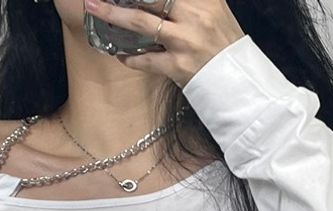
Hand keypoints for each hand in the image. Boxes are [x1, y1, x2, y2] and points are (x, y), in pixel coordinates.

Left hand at [83, 0, 244, 88]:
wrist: (239, 81)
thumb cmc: (224, 45)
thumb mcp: (215, 10)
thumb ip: (193, 0)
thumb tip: (162, 0)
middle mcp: (194, 15)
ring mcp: (184, 41)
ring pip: (141, 23)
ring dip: (113, 15)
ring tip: (93, 8)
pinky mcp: (178, 66)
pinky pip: (146, 60)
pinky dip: (130, 57)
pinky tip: (119, 54)